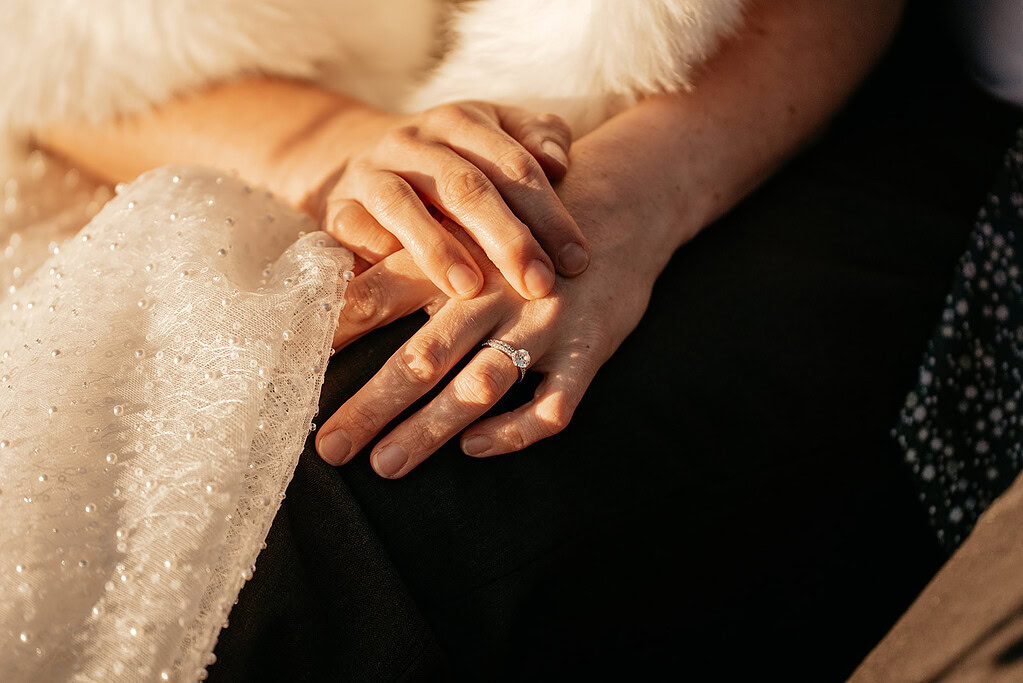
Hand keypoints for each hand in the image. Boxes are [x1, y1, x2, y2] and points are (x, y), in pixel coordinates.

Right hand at [314, 101, 590, 301]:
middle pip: (465, 186)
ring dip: (437, 249)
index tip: (578, 260)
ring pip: (403, 206)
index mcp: (463, 121)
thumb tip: (559, 163)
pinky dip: (377, 253)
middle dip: (506, 238)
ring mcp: (371, 172)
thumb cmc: (450, 159)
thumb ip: (536, 141)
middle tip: (538, 284)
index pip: (515, 165)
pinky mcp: (336, 206)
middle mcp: (415, 141)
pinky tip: (404, 286)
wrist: (355, 154)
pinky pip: (354, 228)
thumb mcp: (495, 136)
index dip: (549, 213)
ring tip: (470, 289)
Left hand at [315, 148, 669, 476]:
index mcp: (456, 258)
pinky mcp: (590, 348)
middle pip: (422, 355)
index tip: (292, 374)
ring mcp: (544, 323)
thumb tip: (340, 296)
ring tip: (386, 465)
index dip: (336, 334)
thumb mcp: (468, 226)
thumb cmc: (526, 223)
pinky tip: (475, 447)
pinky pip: (553, 404)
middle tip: (329, 448)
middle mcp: (495, 292)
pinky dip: (513, 431)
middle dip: (371, 405)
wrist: (626, 198)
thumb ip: (411, 261)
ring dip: (430, 429)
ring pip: (481, 386)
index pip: (381, 297)